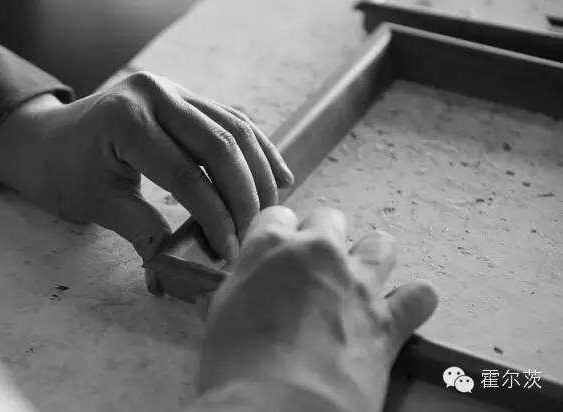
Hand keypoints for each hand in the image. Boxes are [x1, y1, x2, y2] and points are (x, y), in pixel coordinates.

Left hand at [0, 72, 293, 259]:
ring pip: (234, 128)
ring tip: (269, 211)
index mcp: (125, 120)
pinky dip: (259, 149)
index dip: (213, 215)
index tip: (229, 248)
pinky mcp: (188, 96)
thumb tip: (187, 265)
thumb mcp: (99, 204)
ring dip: (259, 173)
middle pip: (219, 145)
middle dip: (243, 195)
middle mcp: (154, 94)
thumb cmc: (65, 172)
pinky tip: (279, 175)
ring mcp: (174, 89)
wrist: (49, 140)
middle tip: (253, 233)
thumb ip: (145, 230)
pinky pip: (233, 120)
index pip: (184, 173)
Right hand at [198, 207, 437, 411]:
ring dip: (371, 257)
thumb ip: (238, 291)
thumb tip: (234, 291)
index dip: (278, 235)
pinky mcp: (390, 318)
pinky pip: (420, 295)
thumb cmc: (235, 361)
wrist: (279, 406)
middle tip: (313, 272)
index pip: (277, 216)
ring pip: (380, 244)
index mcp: (271, 246)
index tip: (276, 257)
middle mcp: (319, 252)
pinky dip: (413, 302)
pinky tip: (401, 312)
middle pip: (330, 219)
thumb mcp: (221, 317)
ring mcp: (359, 282)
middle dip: (322, 239)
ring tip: (361, 280)